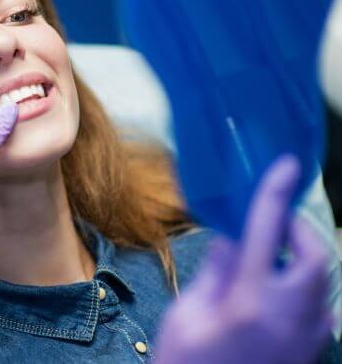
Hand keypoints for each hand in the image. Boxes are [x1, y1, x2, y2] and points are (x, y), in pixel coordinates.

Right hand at [154, 155, 332, 363]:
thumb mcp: (187, 316)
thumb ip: (215, 274)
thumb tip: (232, 240)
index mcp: (250, 302)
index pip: (267, 233)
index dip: (275, 194)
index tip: (285, 166)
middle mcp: (290, 317)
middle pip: (317, 258)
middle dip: (301, 232)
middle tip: (276, 223)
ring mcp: (308, 338)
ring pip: (324, 284)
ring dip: (304, 261)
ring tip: (273, 258)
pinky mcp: (312, 352)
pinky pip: (322, 311)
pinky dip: (305, 291)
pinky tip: (278, 296)